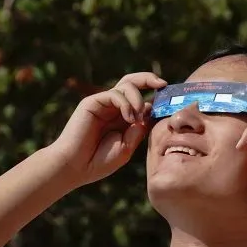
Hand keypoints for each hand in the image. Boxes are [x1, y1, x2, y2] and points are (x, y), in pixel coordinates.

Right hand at [50, 71, 166, 186]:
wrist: (75, 168)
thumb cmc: (99, 161)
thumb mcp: (127, 147)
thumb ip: (139, 130)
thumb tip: (150, 110)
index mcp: (123, 118)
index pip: (142, 99)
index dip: (157, 97)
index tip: (170, 101)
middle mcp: (114, 108)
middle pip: (133, 82)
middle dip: (149, 79)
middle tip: (163, 84)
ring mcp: (103, 104)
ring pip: (126, 85)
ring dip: (138, 98)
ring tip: (137, 117)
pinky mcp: (92, 103)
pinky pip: (115, 93)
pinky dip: (126, 103)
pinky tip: (129, 118)